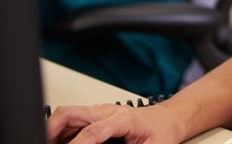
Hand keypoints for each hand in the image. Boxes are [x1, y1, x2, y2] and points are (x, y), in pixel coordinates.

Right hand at [47, 103, 180, 143]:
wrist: (169, 119)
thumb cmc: (162, 133)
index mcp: (123, 119)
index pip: (92, 131)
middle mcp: (108, 111)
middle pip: (70, 113)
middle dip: (51, 130)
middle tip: (42, 143)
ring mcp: (101, 112)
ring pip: (67, 115)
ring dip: (53, 131)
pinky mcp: (97, 116)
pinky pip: (73, 121)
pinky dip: (60, 132)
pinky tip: (60, 143)